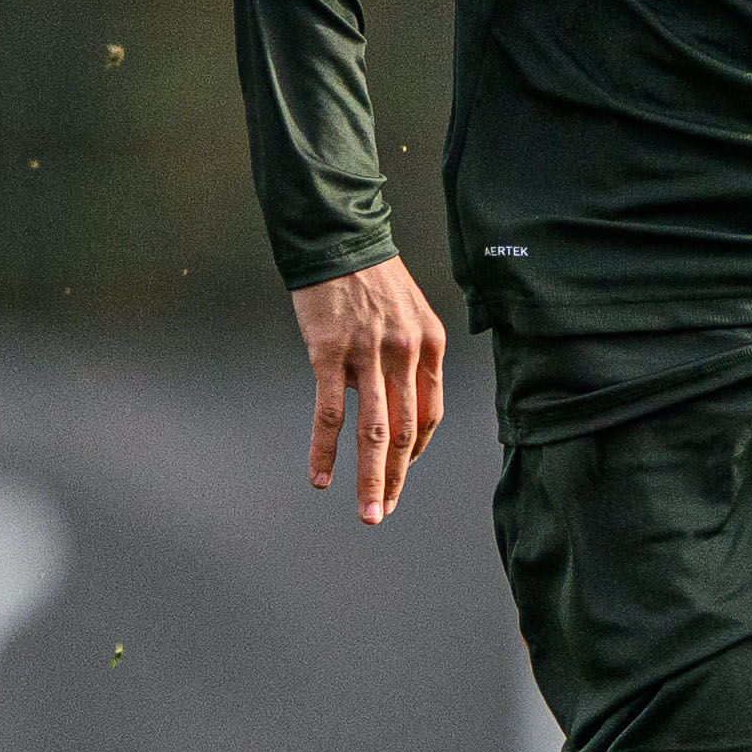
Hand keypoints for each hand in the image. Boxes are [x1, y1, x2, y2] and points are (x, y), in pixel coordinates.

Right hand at [294, 259, 449, 524]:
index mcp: (430, 345)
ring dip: (369, 479)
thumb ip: (411, 355)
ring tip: (367, 512)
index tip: (399, 473)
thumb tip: (402, 400)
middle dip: (394, 480)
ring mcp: (368, 354)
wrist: (337, 238)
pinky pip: (330, 413)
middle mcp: (406, 353)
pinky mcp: (330, 353)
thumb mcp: (410, 312)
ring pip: (373, 432)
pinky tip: (320, 477)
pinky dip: (325, 450)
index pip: (429, 414)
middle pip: (405, 432)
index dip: (415, 451)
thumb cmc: (370, 278)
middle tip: (382, 513)